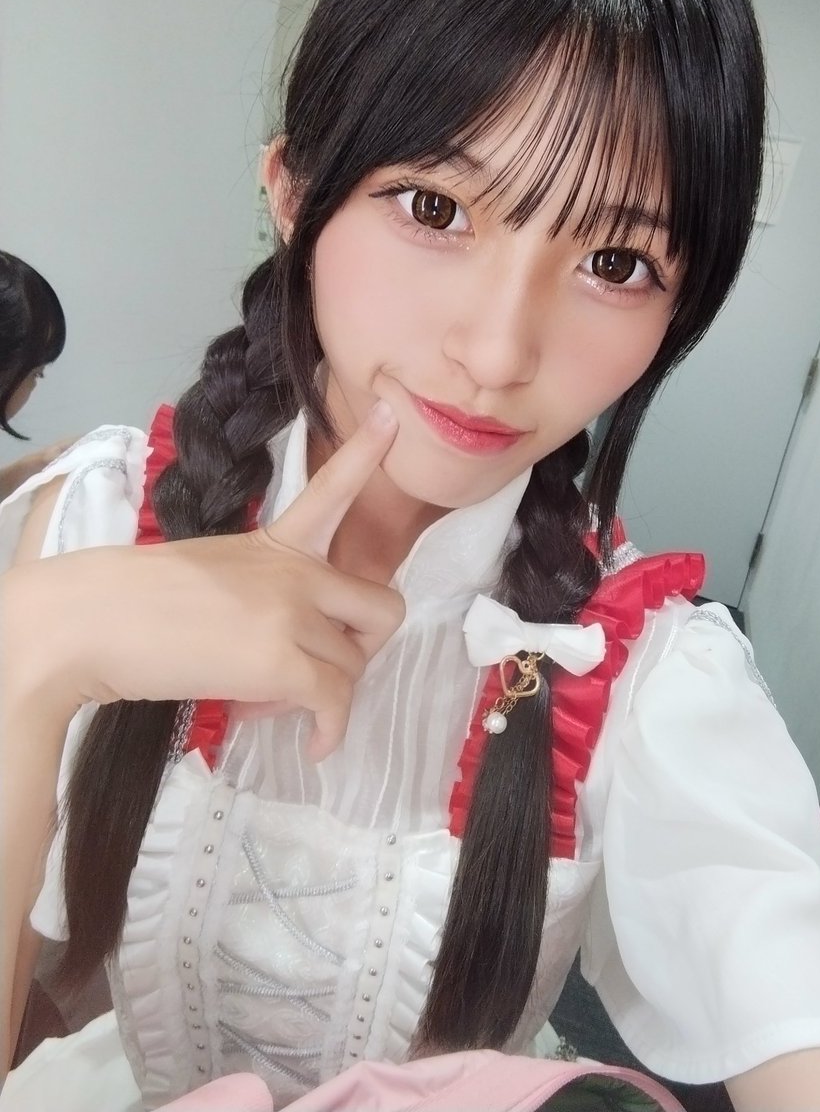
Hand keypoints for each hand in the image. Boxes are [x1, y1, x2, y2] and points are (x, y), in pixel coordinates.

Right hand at [3, 402, 404, 759]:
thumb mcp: (214, 576)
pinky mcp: (281, 660)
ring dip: (322, 696)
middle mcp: (296, 571)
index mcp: (276, 542)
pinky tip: (312, 744)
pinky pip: (335, 702)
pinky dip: (328, 730)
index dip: (366, 453)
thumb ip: (263, 599)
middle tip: (325, 667)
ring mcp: (292, 612)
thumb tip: (285, 662)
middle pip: (383, 607)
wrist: (89, 621)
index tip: (390, 415)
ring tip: (271, 704)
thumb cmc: (133, 602)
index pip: (331, 489)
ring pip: (353, 667)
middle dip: (365, 648)